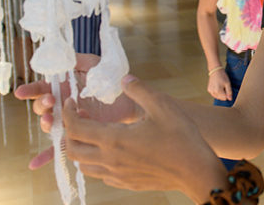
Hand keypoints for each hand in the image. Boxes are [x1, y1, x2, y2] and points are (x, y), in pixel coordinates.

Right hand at [15, 53, 139, 168]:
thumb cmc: (110, 79)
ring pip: (49, 126)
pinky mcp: (77, 135)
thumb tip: (61, 57)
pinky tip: (35, 164)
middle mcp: (62, 105)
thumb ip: (77, 60)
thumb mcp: (93, 64)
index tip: (21, 93)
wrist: (128, 98)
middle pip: (42, 108)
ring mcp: (68, 121)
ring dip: (47, 124)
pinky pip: (59, 147)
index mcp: (63, 87)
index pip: (42, 89)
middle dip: (42, 105)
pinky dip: (46, 156)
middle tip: (51, 101)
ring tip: (53, 121)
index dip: (30, 90)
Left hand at [63, 75, 228, 200]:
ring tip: (93, 134)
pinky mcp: (127, 183)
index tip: (71, 103)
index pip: (75, 128)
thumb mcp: (162, 106)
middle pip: (72, 150)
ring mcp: (117, 175)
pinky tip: (111, 151)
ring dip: (81, 149)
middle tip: (80, 117)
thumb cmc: (181, 139)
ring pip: (84, 166)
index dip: (67, 114)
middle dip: (69, 132)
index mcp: (114, 139)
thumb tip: (124, 78)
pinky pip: (101, 175)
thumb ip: (139, 89)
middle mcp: (110, 160)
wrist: (196, 171)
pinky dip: (96, 162)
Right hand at [207, 69, 231, 100]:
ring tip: (220, 87)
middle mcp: (213, 92)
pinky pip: (214, 95)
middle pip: (220, 98)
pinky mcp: (208, 90)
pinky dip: (216, 93)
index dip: (227, 95)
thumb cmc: (223, 76)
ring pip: (217, 97)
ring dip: (220, 94)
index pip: (224, 98)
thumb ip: (229, 92)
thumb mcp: (228, 83)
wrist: (215, 71)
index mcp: (218, 90)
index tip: (226, 89)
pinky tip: (217, 87)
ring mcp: (210, 91)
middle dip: (223, 95)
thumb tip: (230, 99)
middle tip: (223, 87)